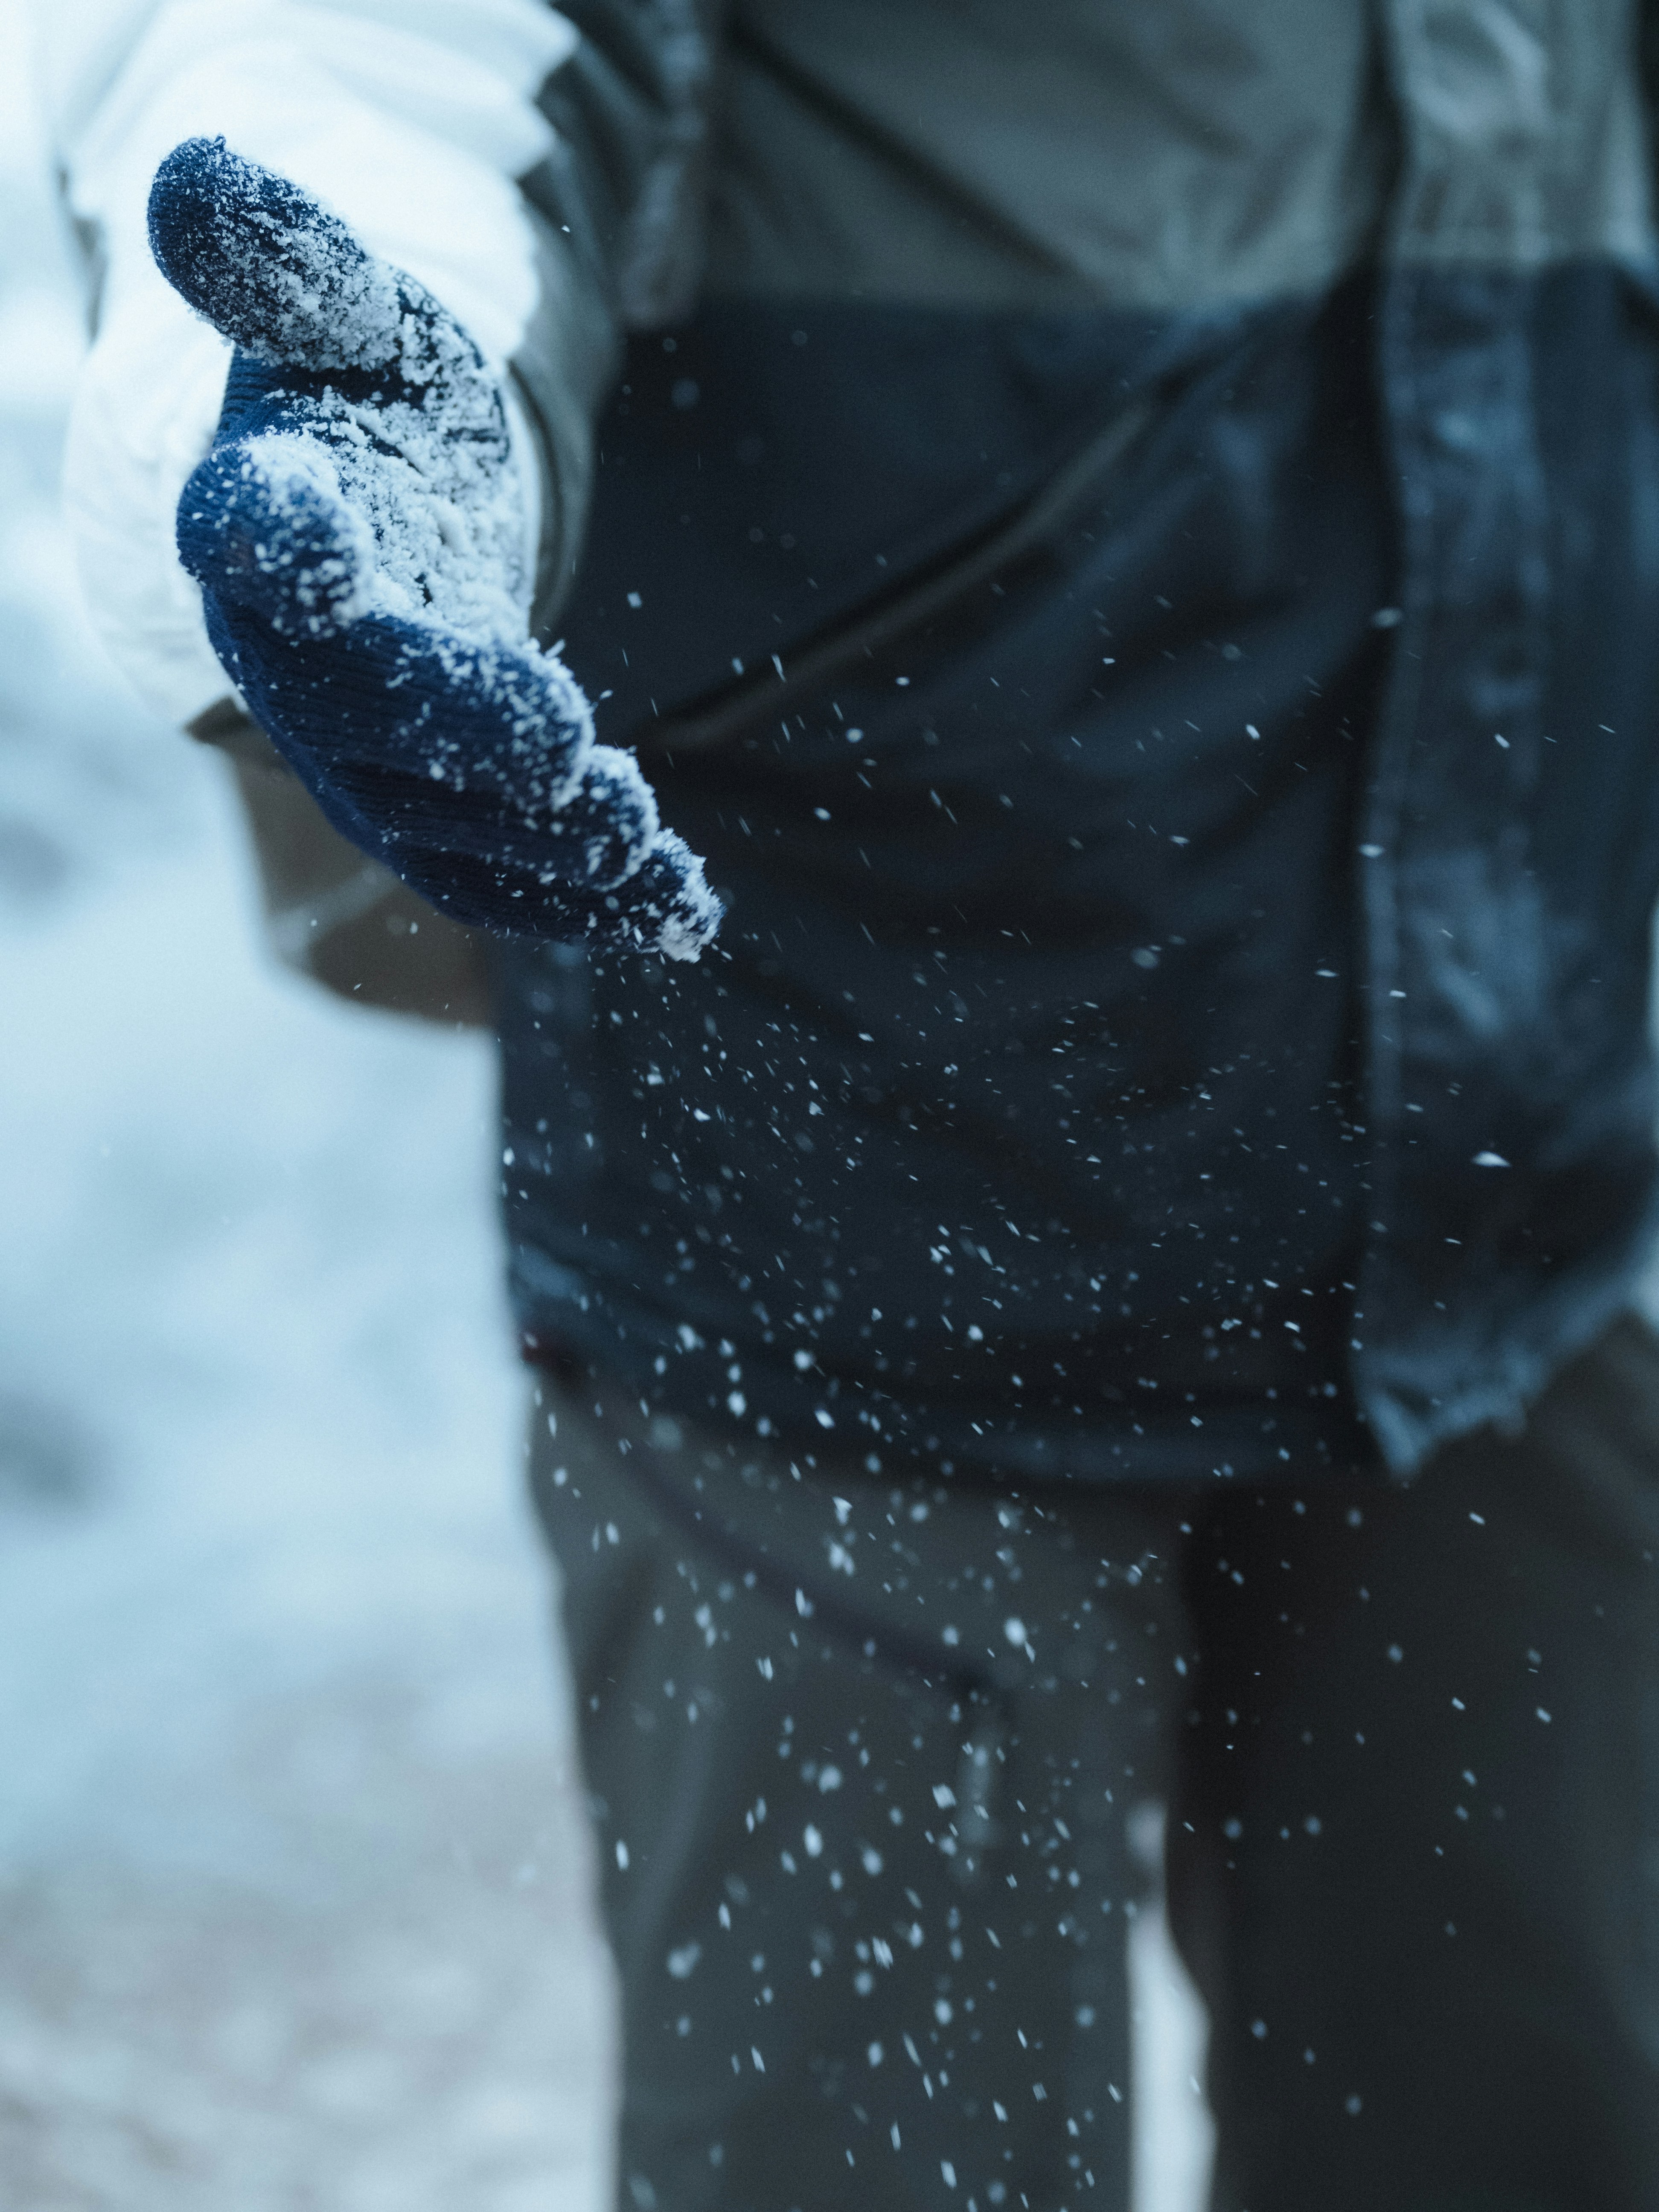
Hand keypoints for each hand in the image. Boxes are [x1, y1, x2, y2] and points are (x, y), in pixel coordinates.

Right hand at [146, 137, 720, 959]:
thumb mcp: (340, 316)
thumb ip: (291, 267)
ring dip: (545, 850)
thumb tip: (201, 170)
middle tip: (574, 760)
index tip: (332, 549)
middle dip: (470, 740)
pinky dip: (590, 901)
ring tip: (645, 849)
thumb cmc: (359, 401)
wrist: (372, 513)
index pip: (258, 535)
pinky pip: (503, 876)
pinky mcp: (438, 810)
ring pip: (443, 824)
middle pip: (371, 715)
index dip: (288, 544)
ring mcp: (365, 751)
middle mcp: (299, 657)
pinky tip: (678, 909)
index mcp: (262, 519)